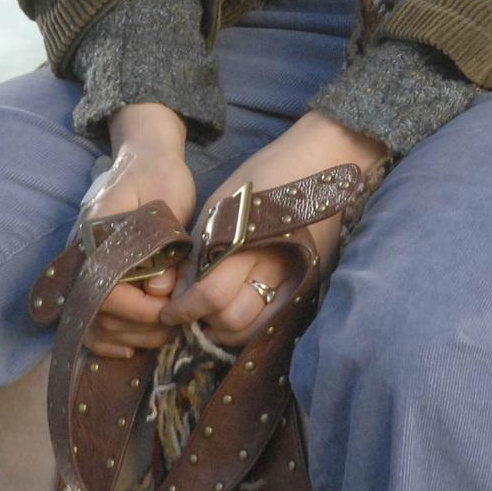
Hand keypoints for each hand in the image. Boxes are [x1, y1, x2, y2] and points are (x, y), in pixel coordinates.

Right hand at [75, 140, 198, 360]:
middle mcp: (82, 253)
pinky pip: (89, 319)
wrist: (145, 157)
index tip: (169, 310)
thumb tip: (160, 289)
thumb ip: (164, 244)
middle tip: (174, 326)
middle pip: (99, 314)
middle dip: (139, 328)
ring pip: (94, 323)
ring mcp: (84, 266)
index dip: (138, 309)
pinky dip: (107, 340)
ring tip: (163, 333)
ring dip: (130, 336)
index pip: (107, 289)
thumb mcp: (168, 202)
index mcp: (97, 233)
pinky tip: (132, 345)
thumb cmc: (160, 175)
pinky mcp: (93, 274)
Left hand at [156, 114, 384, 350]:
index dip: (184, 309)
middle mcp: (276, 268)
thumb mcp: (222, 203)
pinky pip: (274, 322)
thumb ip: (200, 249)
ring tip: (212, 314)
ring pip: (254, 328)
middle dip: (204, 320)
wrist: (322, 162)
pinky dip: (252, 326)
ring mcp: (297, 280)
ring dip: (227, 328)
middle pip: (232, 318)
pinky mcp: (309, 285)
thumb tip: (180, 290)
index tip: (169, 312)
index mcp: (249, 241)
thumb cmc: (266, 174)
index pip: (211, 295)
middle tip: (190, 311)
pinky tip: (238, 312)